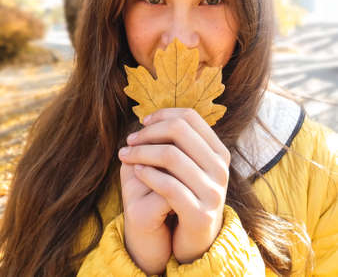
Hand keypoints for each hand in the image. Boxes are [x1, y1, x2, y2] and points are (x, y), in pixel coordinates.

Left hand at [119, 108, 230, 264]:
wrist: (196, 241)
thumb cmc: (186, 195)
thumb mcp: (189, 166)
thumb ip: (179, 143)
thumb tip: (150, 118)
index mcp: (219, 152)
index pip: (190, 117)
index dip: (163, 115)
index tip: (143, 122)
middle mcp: (221, 168)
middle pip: (179, 131)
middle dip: (149, 132)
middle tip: (130, 140)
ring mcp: (213, 191)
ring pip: (171, 155)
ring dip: (141, 152)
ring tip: (125, 155)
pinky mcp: (200, 214)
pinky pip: (168, 185)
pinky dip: (147, 174)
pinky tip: (135, 171)